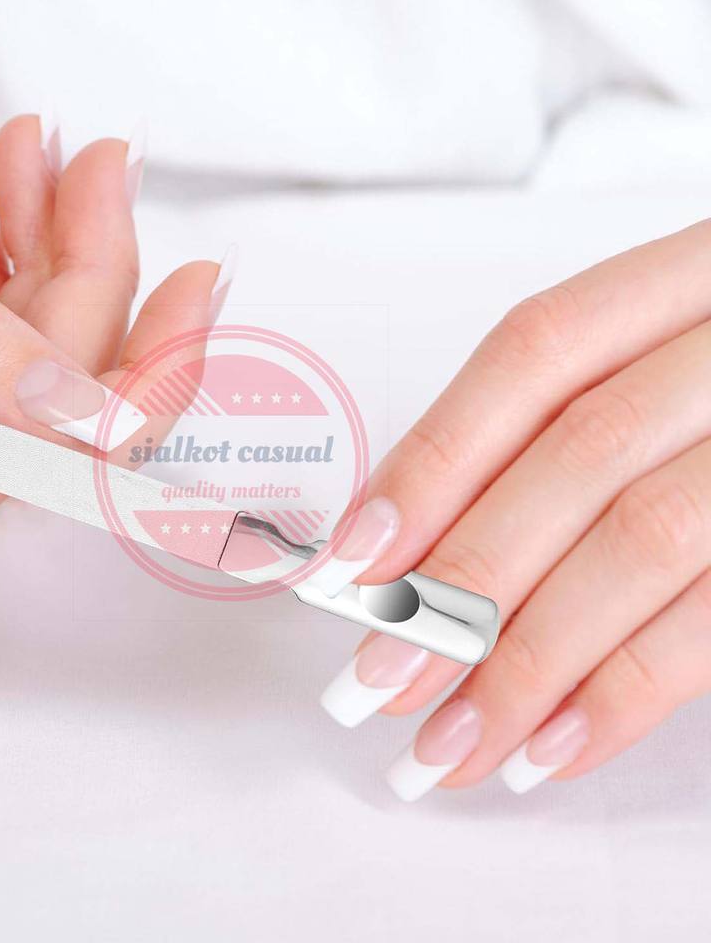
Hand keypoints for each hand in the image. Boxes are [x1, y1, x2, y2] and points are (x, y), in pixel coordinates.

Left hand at [319, 221, 710, 798]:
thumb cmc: (706, 386)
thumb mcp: (638, 369)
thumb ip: (535, 437)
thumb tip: (397, 544)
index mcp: (677, 285)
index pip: (532, 357)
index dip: (434, 459)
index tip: (355, 559)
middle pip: (578, 459)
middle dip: (465, 580)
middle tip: (380, 677)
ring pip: (645, 543)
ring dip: (528, 662)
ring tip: (449, 742)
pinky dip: (627, 692)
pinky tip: (549, 746)